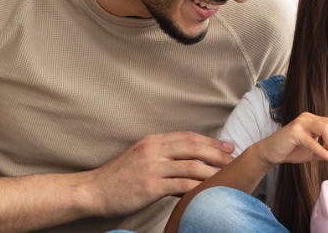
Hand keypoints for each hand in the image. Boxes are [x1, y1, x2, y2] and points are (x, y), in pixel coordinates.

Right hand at [88, 131, 234, 217]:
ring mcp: (151, 167)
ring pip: (191, 166)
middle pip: (193, 147)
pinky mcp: (150, 186)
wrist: (93, 191)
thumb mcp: (140, 159)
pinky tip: (209, 191)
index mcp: (152, 141)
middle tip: (234, 160)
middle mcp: (153, 150)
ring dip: (212, 171)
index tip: (228, 146)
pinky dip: (198, 187)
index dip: (211, 141)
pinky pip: (181, 185)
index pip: (188, 137)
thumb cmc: (117, 178)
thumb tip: (188, 166)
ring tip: (227, 177)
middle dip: (217, 153)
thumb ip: (163, 157)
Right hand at [253, 112, 327, 166]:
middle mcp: (309, 118)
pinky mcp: (294, 131)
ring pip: (325, 128)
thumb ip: (326, 152)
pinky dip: (322, 150)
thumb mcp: (313, 152)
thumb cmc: (291, 151)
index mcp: (315, 120)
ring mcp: (301, 122)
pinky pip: (312, 140)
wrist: (271, 153)